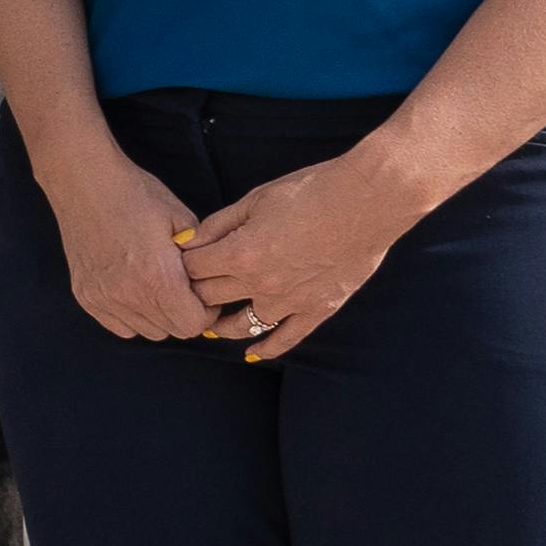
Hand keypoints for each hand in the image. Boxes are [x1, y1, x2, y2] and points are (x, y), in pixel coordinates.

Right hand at [44, 144, 217, 346]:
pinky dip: (132, 315)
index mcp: (158, 278)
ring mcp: (104, 298)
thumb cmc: (135, 195)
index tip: (203, 292)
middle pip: (171, 331)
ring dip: (158, 316)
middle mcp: (129, 295)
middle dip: (184, 313)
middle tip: (182, 287)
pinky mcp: (85, 296)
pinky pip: (119, 326)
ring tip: (157, 287)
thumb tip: (212, 279)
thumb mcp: (182, 219)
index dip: (206, 311)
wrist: (83, 182)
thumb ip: (202, 256)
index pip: (193, 325)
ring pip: (146, 331)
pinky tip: (133, 289)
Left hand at [175, 140, 424, 364]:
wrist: (367, 201)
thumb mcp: (255, 199)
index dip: (181, 264)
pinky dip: (266, 348)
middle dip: (194, 291)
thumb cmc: (310, 191)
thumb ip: (218, 224)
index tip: (178, 261)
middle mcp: (261, 283)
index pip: (192, 269)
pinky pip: (287, 337)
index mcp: (241, 253)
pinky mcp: (318, 309)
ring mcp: (290, 301)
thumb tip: (187, 241)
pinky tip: (251, 353)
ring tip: (210, 323)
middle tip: (187, 291)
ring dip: (220, 324)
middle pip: (210, 297)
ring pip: (241, 324)